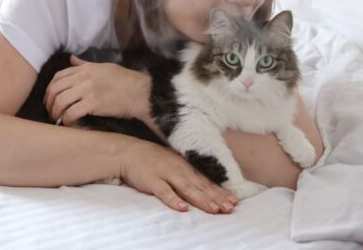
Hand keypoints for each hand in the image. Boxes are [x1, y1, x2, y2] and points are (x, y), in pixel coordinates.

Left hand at [44, 55, 149, 125]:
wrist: (139, 92)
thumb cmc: (124, 80)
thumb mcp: (103, 67)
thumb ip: (84, 64)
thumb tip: (71, 59)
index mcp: (85, 68)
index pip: (58, 76)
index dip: (50, 89)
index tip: (50, 99)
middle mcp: (84, 77)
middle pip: (56, 89)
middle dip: (49, 102)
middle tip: (51, 112)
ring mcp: (88, 90)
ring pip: (60, 101)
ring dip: (56, 113)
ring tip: (58, 120)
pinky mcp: (94, 104)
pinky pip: (72, 113)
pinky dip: (67, 120)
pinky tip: (69, 124)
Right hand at [118, 140, 237, 214]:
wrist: (128, 151)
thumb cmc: (152, 159)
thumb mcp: (173, 163)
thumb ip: (188, 173)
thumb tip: (204, 185)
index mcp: (185, 167)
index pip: (206, 181)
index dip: (220, 191)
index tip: (234, 201)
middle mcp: (179, 170)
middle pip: (201, 186)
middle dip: (216, 198)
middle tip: (230, 208)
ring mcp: (166, 174)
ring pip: (187, 189)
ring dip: (202, 199)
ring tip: (215, 209)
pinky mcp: (152, 181)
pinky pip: (164, 192)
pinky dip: (173, 200)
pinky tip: (183, 208)